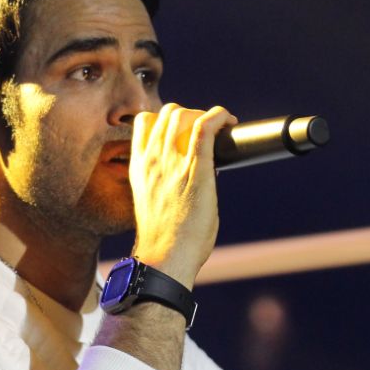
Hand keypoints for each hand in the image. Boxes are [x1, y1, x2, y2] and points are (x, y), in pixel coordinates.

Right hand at [128, 103, 236, 287]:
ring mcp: (172, 162)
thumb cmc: (164, 239)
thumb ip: (164, 181)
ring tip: (221, 128)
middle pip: (168, 112)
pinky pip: (205, 126)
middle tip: (207, 131)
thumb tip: (187, 174)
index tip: (183, 130)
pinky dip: (220, 116)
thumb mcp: (152, 201)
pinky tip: (229, 121)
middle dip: (190, 114)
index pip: (145, 122)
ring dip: (206, 115)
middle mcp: (152, 159)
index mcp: (139, 167)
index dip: (166, 118)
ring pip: (184, 114)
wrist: (165, 257)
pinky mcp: (196, 168)